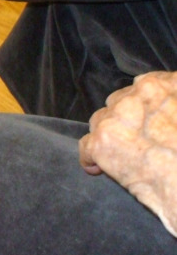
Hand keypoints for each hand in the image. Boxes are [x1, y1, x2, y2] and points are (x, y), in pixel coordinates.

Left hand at [78, 71, 176, 235]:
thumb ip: (173, 100)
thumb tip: (168, 112)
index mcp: (161, 86)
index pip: (146, 86)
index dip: (146, 105)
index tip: (151, 118)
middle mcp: (134, 96)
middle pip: (120, 101)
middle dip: (126, 118)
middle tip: (140, 138)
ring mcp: (113, 119)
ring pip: (101, 120)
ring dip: (109, 134)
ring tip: (124, 153)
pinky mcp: (100, 143)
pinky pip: (87, 147)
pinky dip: (92, 158)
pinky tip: (101, 168)